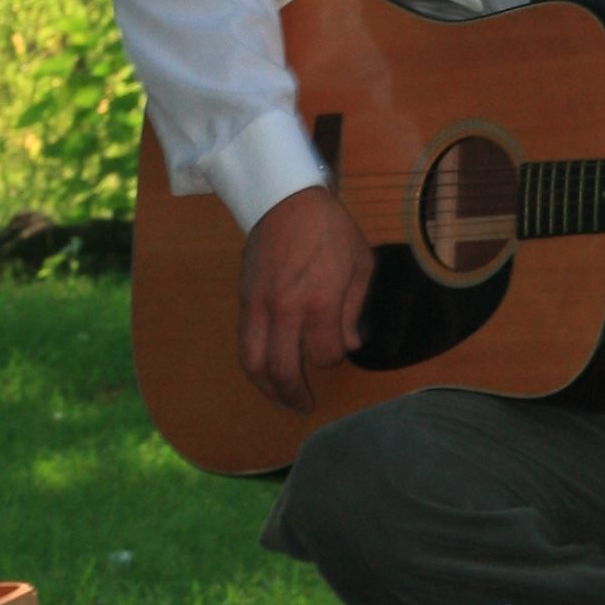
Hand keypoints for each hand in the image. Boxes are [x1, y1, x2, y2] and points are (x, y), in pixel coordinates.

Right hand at [239, 184, 373, 408]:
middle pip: (282, 370)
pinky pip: (244, 342)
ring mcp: (259, 306)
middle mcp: (285, 309)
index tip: (338, 350)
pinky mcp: (244, 300)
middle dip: (293, 394)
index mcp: (320, 301)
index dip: (333, 359)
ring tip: (279, 398)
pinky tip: (266, 370)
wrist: (284, 198)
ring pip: (253, 363)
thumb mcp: (360, 265)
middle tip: (303, 406)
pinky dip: (254, 363)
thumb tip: (350, 345)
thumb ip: (355, 310)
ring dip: (266, 387)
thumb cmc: (329, 230)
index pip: (324, 354)